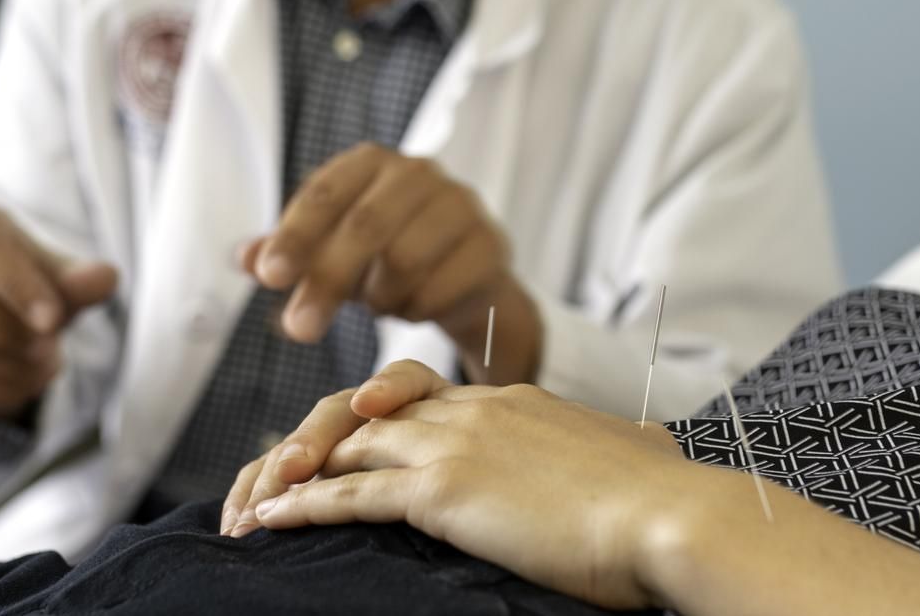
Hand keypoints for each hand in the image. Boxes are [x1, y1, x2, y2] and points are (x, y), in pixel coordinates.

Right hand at [0, 206, 117, 420]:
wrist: (10, 317)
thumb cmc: (36, 285)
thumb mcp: (64, 278)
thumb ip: (81, 279)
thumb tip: (104, 278)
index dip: (18, 285)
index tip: (54, 320)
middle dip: (6, 327)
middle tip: (49, 346)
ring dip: (6, 360)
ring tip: (48, 363)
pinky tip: (27, 380)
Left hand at [238, 361, 691, 609]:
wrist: (669, 514)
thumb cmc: (665, 497)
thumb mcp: (638, 455)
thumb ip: (623, 448)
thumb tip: (651, 451)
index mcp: (512, 402)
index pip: (420, 398)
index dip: (373, 420)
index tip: (345, 447)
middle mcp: (474, 410)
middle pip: (366, 408)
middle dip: (312, 438)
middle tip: (276, 473)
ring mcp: (455, 445)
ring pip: (344, 441)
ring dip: (289, 471)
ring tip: (250, 502)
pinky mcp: (442, 490)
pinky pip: (349, 492)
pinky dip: (301, 505)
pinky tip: (269, 521)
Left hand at [242, 143, 540, 382]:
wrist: (464, 276)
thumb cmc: (383, 255)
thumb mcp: (329, 251)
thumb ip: (287, 253)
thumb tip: (245, 258)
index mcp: (371, 162)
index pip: (325, 193)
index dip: (295, 235)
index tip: (270, 278)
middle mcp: (419, 173)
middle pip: (365, 227)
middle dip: (327, 282)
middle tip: (299, 329)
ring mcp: (461, 205)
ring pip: (404, 261)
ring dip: (378, 298)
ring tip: (376, 305)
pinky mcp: (490, 244)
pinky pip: (440, 289)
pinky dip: (414, 310)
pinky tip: (412, 307)